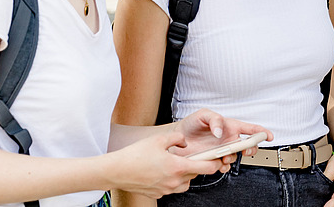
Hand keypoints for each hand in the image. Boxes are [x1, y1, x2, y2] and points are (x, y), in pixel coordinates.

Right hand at [105, 132, 229, 198]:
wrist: (116, 171)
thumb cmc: (135, 155)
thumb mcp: (158, 140)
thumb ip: (177, 138)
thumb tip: (185, 142)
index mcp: (178, 167)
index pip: (206, 167)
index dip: (214, 162)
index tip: (216, 157)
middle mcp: (175, 181)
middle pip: (195, 174)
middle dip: (194, 165)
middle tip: (186, 156)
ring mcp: (167, 189)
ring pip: (184, 183)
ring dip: (183, 174)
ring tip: (171, 164)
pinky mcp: (159, 194)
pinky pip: (172, 187)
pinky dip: (171, 180)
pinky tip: (160, 171)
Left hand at [171, 109, 272, 159]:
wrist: (178, 138)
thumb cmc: (191, 123)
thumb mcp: (203, 114)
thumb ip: (214, 119)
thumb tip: (220, 131)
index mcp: (230, 126)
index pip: (250, 129)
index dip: (261, 132)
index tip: (268, 136)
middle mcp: (228, 139)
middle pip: (248, 145)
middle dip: (250, 149)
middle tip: (246, 150)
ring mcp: (222, 151)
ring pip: (235, 157)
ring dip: (232, 158)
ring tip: (224, 156)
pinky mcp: (214, 160)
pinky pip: (224, 166)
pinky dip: (223, 167)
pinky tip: (218, 164)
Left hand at [320, 150, 333, 206]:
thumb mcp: (333, 166)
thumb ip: (325, 178)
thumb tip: (316, 188)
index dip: (320, 206)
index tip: (313, 203)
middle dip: (324, 204)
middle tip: (315, 198)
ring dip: (329, 204)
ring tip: (320, 197)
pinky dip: (333, 203)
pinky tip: (327, 197)